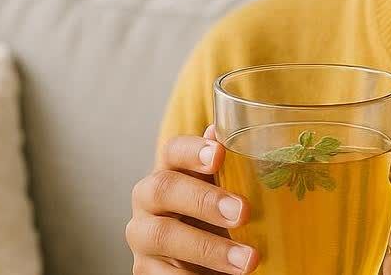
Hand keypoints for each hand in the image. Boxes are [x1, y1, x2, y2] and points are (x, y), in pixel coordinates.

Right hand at [127, 125, 259, 273]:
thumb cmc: (216, 219)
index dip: (193, 150)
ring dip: (208, 248)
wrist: (200, 263)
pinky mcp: (145, 271)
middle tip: (242, 213)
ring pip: (163, 235)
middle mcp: (148, 200)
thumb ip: (229, 168)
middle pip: (163, 188)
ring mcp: (143, 237)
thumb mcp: (225, 193)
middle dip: (204, 200)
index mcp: (169, 172)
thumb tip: (228, 130)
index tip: (219, 154)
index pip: (172, 150)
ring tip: (248, 261)